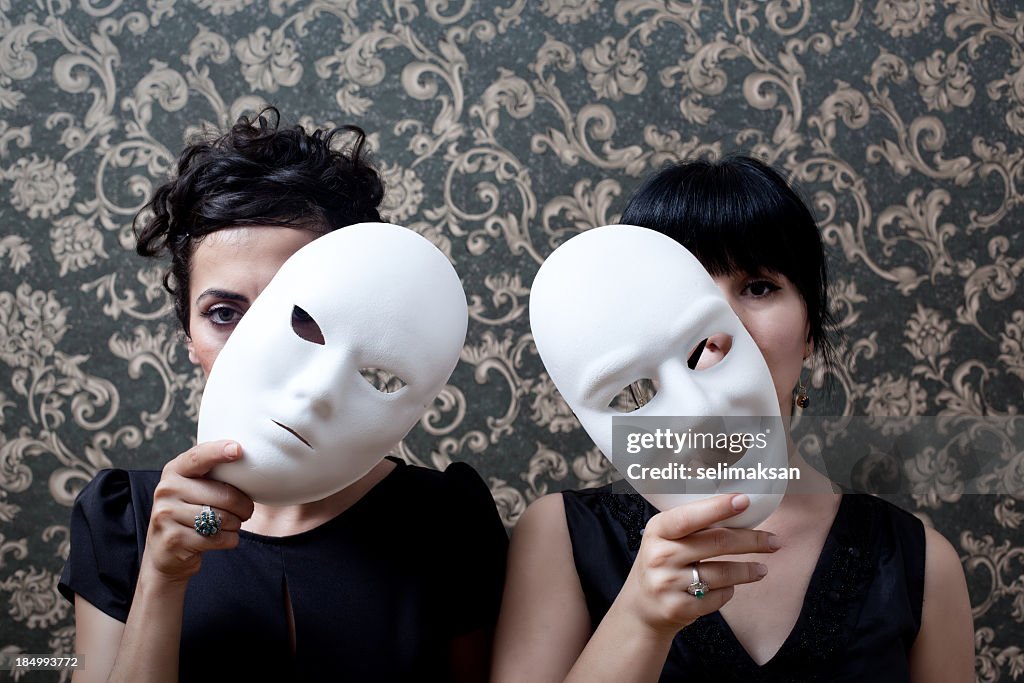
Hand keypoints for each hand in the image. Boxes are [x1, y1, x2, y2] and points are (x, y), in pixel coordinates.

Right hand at [143, 441, 254, 583]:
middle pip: (224, 495)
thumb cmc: (190, 514)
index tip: (238, 449)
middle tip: (246, 511)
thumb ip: (211, 474)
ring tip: (230, 525)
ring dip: (236, 525)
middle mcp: (167, 489)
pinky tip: (223, 538)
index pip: (198, 457)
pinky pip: (218, 538)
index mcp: (175, 470)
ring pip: (223, 518)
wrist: (165, 553)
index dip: (219, 452)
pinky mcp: (174, 539)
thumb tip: (244, 460)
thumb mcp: (193, 488)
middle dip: (244, 506)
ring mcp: (167, 515)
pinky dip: (230, 540)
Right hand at [617, 493, 777, 636]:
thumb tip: (739, 510)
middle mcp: (660, 555)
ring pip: (723, 573)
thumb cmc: (663, 563)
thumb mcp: (666, 538)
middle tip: (773, 541)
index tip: (745, 500)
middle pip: (716, 543)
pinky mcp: (679, 607)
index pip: (691, 516)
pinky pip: (718, 596)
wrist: (642, 607)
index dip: (719, 508)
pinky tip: (729, 587)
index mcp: (658, 530)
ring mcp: (668, 583)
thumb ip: (694, 526)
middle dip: (752, 541)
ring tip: (762, 569)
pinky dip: (730, 590)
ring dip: (749, 570)